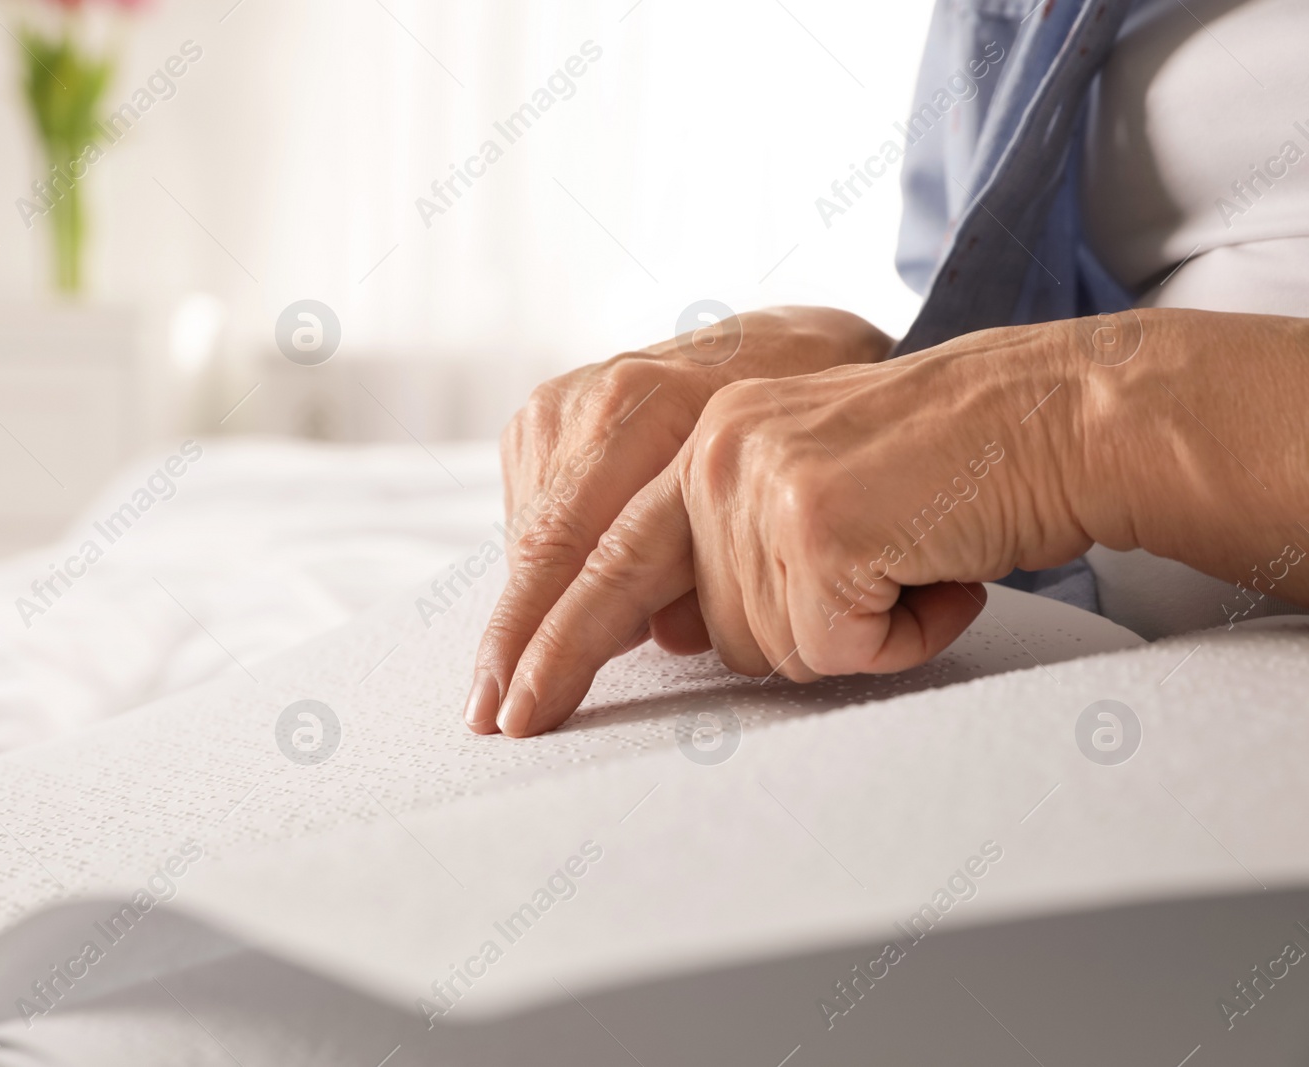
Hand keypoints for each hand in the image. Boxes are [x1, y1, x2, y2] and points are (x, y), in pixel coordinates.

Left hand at [490, 320, 1094, 736]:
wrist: (1052, 420)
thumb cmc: (945, 479)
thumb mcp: (805, 507)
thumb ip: (727, 555)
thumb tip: (670, 634)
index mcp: (698, 440)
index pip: (595, 554)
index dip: (547, 641)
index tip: (504, 709)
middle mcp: (710, 448)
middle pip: (685, 623)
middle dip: (642, 665)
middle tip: (516, 724)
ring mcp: (756, 477)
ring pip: (766, 648)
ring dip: (851, 636)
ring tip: (909, 572)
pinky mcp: (813, 516)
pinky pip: (832, 647)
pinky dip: (897, 638)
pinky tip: (933, 575)